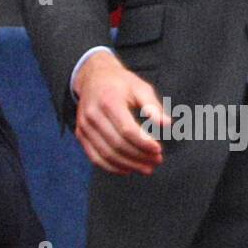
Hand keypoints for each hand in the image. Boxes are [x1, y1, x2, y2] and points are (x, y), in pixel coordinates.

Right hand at [71, 50, 165, 174]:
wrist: (93, 78)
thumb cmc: (121, 83)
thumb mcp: (140, 88)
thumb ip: (153, 107)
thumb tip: (166, 126)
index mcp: (109, 101)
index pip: (126, 129)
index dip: (143, 143)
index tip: (159, 150)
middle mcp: (93, 115)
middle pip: (117, 144)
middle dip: (139, 156)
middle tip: (156, 161)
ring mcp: (84, 127)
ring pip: (106, 154)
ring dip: (128, 165)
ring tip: (146, 168)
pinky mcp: (80, 135)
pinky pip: (95, 157)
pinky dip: (112, 167)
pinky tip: (128, 170)